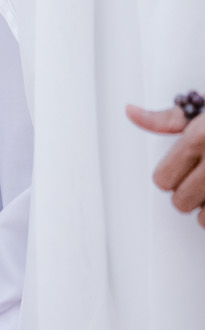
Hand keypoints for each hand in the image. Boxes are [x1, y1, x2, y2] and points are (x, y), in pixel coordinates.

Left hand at [125, 101, 204, 223]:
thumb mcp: (201, 112)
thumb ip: (167, 119)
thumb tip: (131, 112)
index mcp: (199, 138)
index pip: (163, 179)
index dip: (169, 177)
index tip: (179, 170)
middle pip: (181, 202)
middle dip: (187, 194)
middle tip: (197, 180)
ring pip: (202, 217)